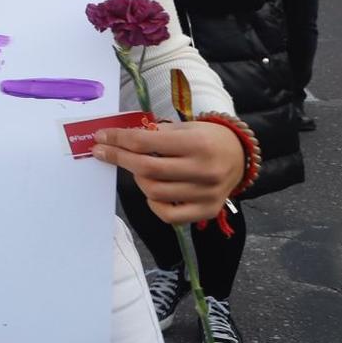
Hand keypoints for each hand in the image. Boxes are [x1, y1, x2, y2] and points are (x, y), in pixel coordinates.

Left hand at [93, 119, 241, 224]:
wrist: (241, 156)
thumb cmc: (207, 138)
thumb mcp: (185, 127)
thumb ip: (155, 134)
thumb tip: (119, 138)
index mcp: (197, 144)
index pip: (146, 143)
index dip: (118, 140)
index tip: (100, 136)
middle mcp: (204, 170)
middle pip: (147, 169)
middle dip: (118, 158)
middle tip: (102, 151)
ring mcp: (206, 194)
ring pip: (154, 192)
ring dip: (137, 179)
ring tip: (137, 169)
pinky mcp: (207, 210)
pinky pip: (169, 215)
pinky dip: (154, 203)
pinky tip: (153, 191)